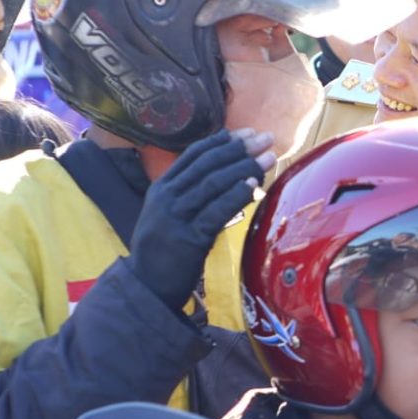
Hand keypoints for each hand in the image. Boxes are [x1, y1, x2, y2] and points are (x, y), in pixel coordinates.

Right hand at [128, 129, 274, 308]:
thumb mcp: (170, 213)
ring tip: (269, 157)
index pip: (194, 155)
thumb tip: (229, 171)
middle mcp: (166, 197)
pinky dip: (236, 196)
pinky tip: (254, 185)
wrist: (147, 285)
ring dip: (245, 167)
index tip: (247, 132)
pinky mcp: (189, 239)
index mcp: (161, 187)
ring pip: (214, 184)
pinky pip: (217, 212)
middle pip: (207, 164)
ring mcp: (176, 217)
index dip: (223, 141)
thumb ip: (190, 192)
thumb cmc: (165, 249)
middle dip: (239, 149)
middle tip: (266, 139)